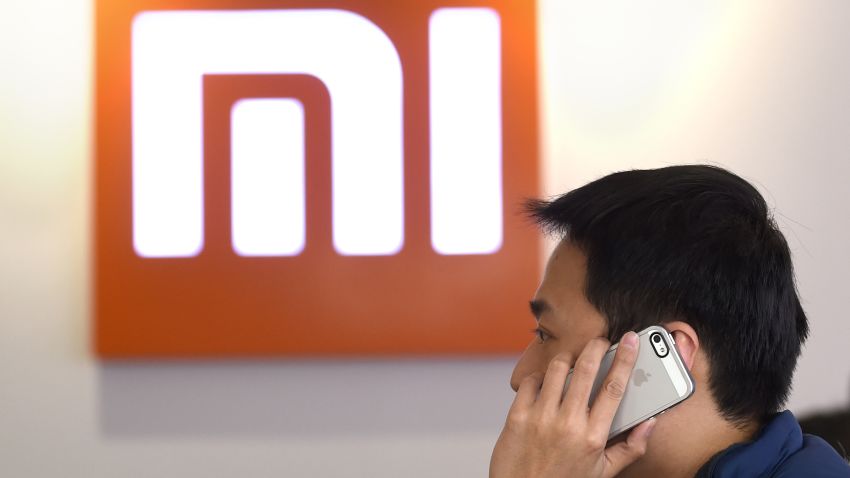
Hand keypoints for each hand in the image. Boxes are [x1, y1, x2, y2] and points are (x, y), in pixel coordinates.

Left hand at [489, 332, 655, 477]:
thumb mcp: (603, 472)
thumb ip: (631, 448)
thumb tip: (650, 422)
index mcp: (593, 437)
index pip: (614, 388)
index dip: (625, 359)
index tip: (630, 340)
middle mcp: (568, 424)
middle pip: (586, 369)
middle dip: (596, 347)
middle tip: (600, 341)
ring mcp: (540, 418)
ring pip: (557, 369)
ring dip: (567, 359)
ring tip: (572, 362)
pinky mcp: (517, 416)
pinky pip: (530, 382)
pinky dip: (539, 377)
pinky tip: (545, 384)